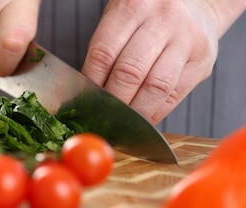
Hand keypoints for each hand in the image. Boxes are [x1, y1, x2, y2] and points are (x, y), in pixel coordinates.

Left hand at [81, 0, 221, 124]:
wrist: (196, 3)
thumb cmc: (148, 14)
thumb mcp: (122, 18)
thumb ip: (108, 49)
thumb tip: (89, 91)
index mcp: (133, 8)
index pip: (104, 53)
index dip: (91, 83)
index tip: (85, 100)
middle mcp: (162, 20)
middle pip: (129, 72)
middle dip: (113, 101)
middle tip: (101, 115)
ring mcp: (186, 40)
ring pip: (156, 87)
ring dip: (136, 111)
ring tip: (122, 121)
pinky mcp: (202, 60)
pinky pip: (176, 94)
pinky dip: (156, 112)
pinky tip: (144, 119)